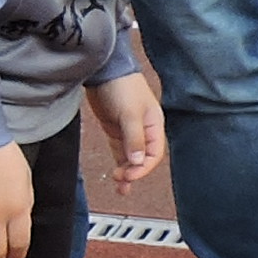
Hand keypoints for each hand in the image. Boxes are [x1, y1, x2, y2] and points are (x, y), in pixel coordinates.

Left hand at [89, 73, 164, 190]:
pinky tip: (117, 177)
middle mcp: (144, 130)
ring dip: (127, 173)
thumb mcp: (130, 113)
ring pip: (132, 158)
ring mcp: (130, 131)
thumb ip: (134, 138)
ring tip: (120, 187)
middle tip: (120, 179)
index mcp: (154, 126)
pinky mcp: (116, 130)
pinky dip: (119, 164)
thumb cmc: (121, 86)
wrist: (102, 69)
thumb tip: (138, 162)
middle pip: (143, 159)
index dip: (143, 168)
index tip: (129, 175)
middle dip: (133, 171)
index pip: (154, 155)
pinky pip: (121, 153)